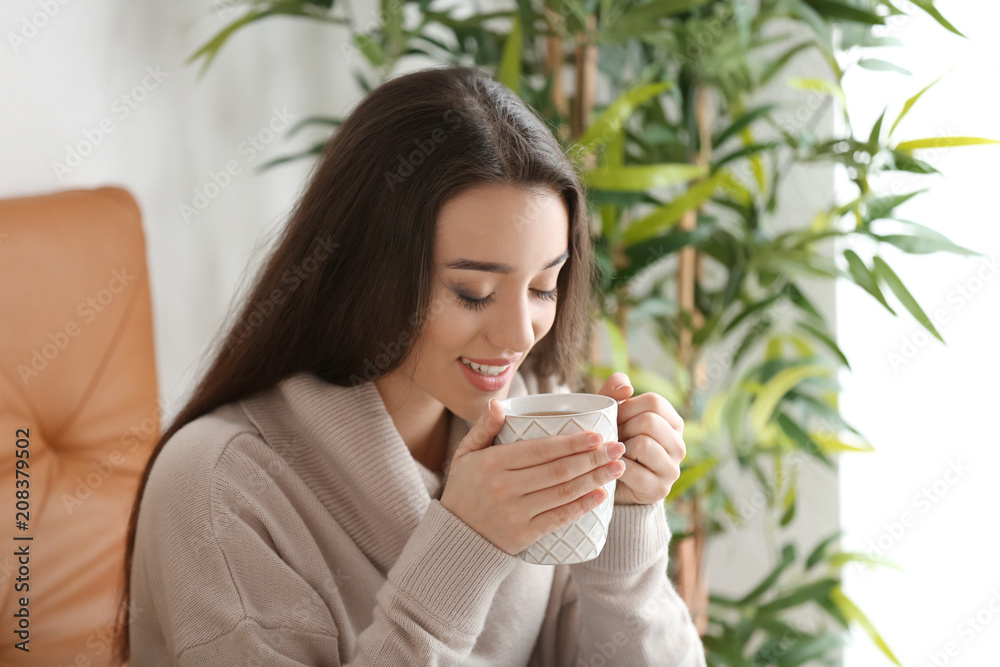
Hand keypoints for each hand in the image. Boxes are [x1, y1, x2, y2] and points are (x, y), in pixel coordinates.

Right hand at [440, 398, 625, 555]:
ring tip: (617, 467)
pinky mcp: (523, 534)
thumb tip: (499, 403)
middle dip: (592, 458)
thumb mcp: (465, 454)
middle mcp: (504, 487)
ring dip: (594, 479)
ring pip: (562, 493)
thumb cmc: (464, 489)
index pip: (540, 449)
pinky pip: (558, 518)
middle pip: (558, 470)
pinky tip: (601, 495)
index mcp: (492, 463)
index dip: (572, 442)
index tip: (597, 434)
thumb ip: (484, 428)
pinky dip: (582, 506)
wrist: (455, 536)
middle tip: (618, 447)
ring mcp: (515, 513)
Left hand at [596, 372, 686, 505]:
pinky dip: (616, 466)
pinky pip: (633, 469)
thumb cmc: (613, 439)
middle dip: (623, 428)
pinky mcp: (659, 489)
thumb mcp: (611, 412)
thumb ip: (614, 390)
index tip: (615, 418)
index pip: (654, 402)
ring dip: (620, 448)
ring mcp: (672, 469)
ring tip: (613, 452)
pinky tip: (612, 467)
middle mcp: (679, 445)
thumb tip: (626, 387)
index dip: (627, 408)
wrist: (609, 481)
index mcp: (673, 423)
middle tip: (613, 437)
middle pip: (649, 422)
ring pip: (643, 444)